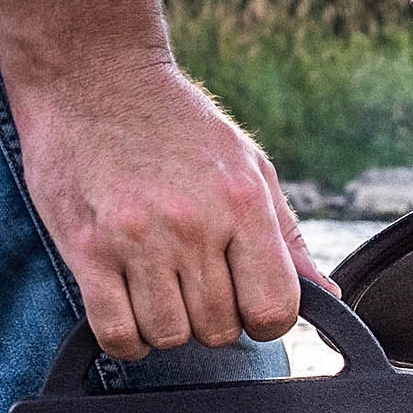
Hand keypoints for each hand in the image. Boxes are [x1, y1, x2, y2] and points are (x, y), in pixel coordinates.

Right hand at [17, 56, 333, 361]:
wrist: (91, 74)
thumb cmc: (176, 124)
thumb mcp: (248, 166)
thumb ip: (287, 237)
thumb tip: (326, 293)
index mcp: (242, 204)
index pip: (274, 311)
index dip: (264, 320)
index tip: (245, 302)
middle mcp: (193, 224)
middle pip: (219, 330)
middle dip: (211, 318)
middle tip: (192, 281)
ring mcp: (136, 238)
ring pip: (170, 337)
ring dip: (166, 325)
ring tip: (157, 284)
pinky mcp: (85, 248)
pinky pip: (116, 334)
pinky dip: (125, 337)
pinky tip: (126, 307)